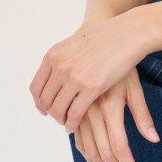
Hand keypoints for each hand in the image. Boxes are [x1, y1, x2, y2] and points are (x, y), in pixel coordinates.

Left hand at [29, 10, 151, 132]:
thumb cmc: (103, 41)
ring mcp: (75, 77)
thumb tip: (57, 75)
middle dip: (51, 114)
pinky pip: (75, 113)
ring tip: (67, 124)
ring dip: (61, 121)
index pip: (36, 88)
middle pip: (45, 101)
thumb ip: (62, 61)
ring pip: (57, 109)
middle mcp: (60, 66)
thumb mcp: (74, 46)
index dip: (39, 103)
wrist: (124, 34)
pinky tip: (74, 127)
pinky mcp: (91, 88)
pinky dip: (71, 124)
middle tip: (60, 119)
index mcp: (53, 56)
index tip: (46, 111)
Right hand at [73, 69, 158, 161]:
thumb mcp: (135, 88)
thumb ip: (143, 115)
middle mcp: (92, 110)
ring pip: (87, 149)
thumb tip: (153, 140)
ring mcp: (79, 111)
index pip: (120, 147)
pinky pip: (77, 140)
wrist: (98, 40)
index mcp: (110, 106)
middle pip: (104, 152)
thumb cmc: (122, 64)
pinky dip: (87, 155)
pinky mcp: (72, 110)